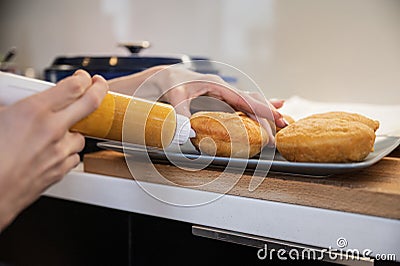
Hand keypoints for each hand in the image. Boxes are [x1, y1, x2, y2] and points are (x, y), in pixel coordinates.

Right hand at [0, 70, 107, 230]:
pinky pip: (73, 157)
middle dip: (100, 89)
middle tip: (99, 84)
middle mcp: (52, 130)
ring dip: (73, 130)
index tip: (83, 78)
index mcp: (34, 112)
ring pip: (81, 135)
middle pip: (90, 103)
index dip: (83, 79)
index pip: (73, 87)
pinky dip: (67, 152)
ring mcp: (59, 152)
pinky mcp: (60, 170)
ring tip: (58, 131)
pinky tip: (54, 151)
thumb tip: (13, 100)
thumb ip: (12, 106)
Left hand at [109, 66, 286, 139]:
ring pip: (247, 100)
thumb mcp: (173, 96)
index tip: (275, 118)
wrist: (160, 78)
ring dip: (263, 109)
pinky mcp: (216, 99)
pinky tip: (258, 112)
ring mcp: (220, 93)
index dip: (260, 109)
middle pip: (250, 99)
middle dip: (268, 111)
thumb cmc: (167, 83)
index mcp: (216, 85)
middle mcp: (221, 88)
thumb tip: (189, 136)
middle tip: (284, 124)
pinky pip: (238, 104)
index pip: (243, 99)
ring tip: (280, 117)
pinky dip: (251, 108)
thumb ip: (182, 114)